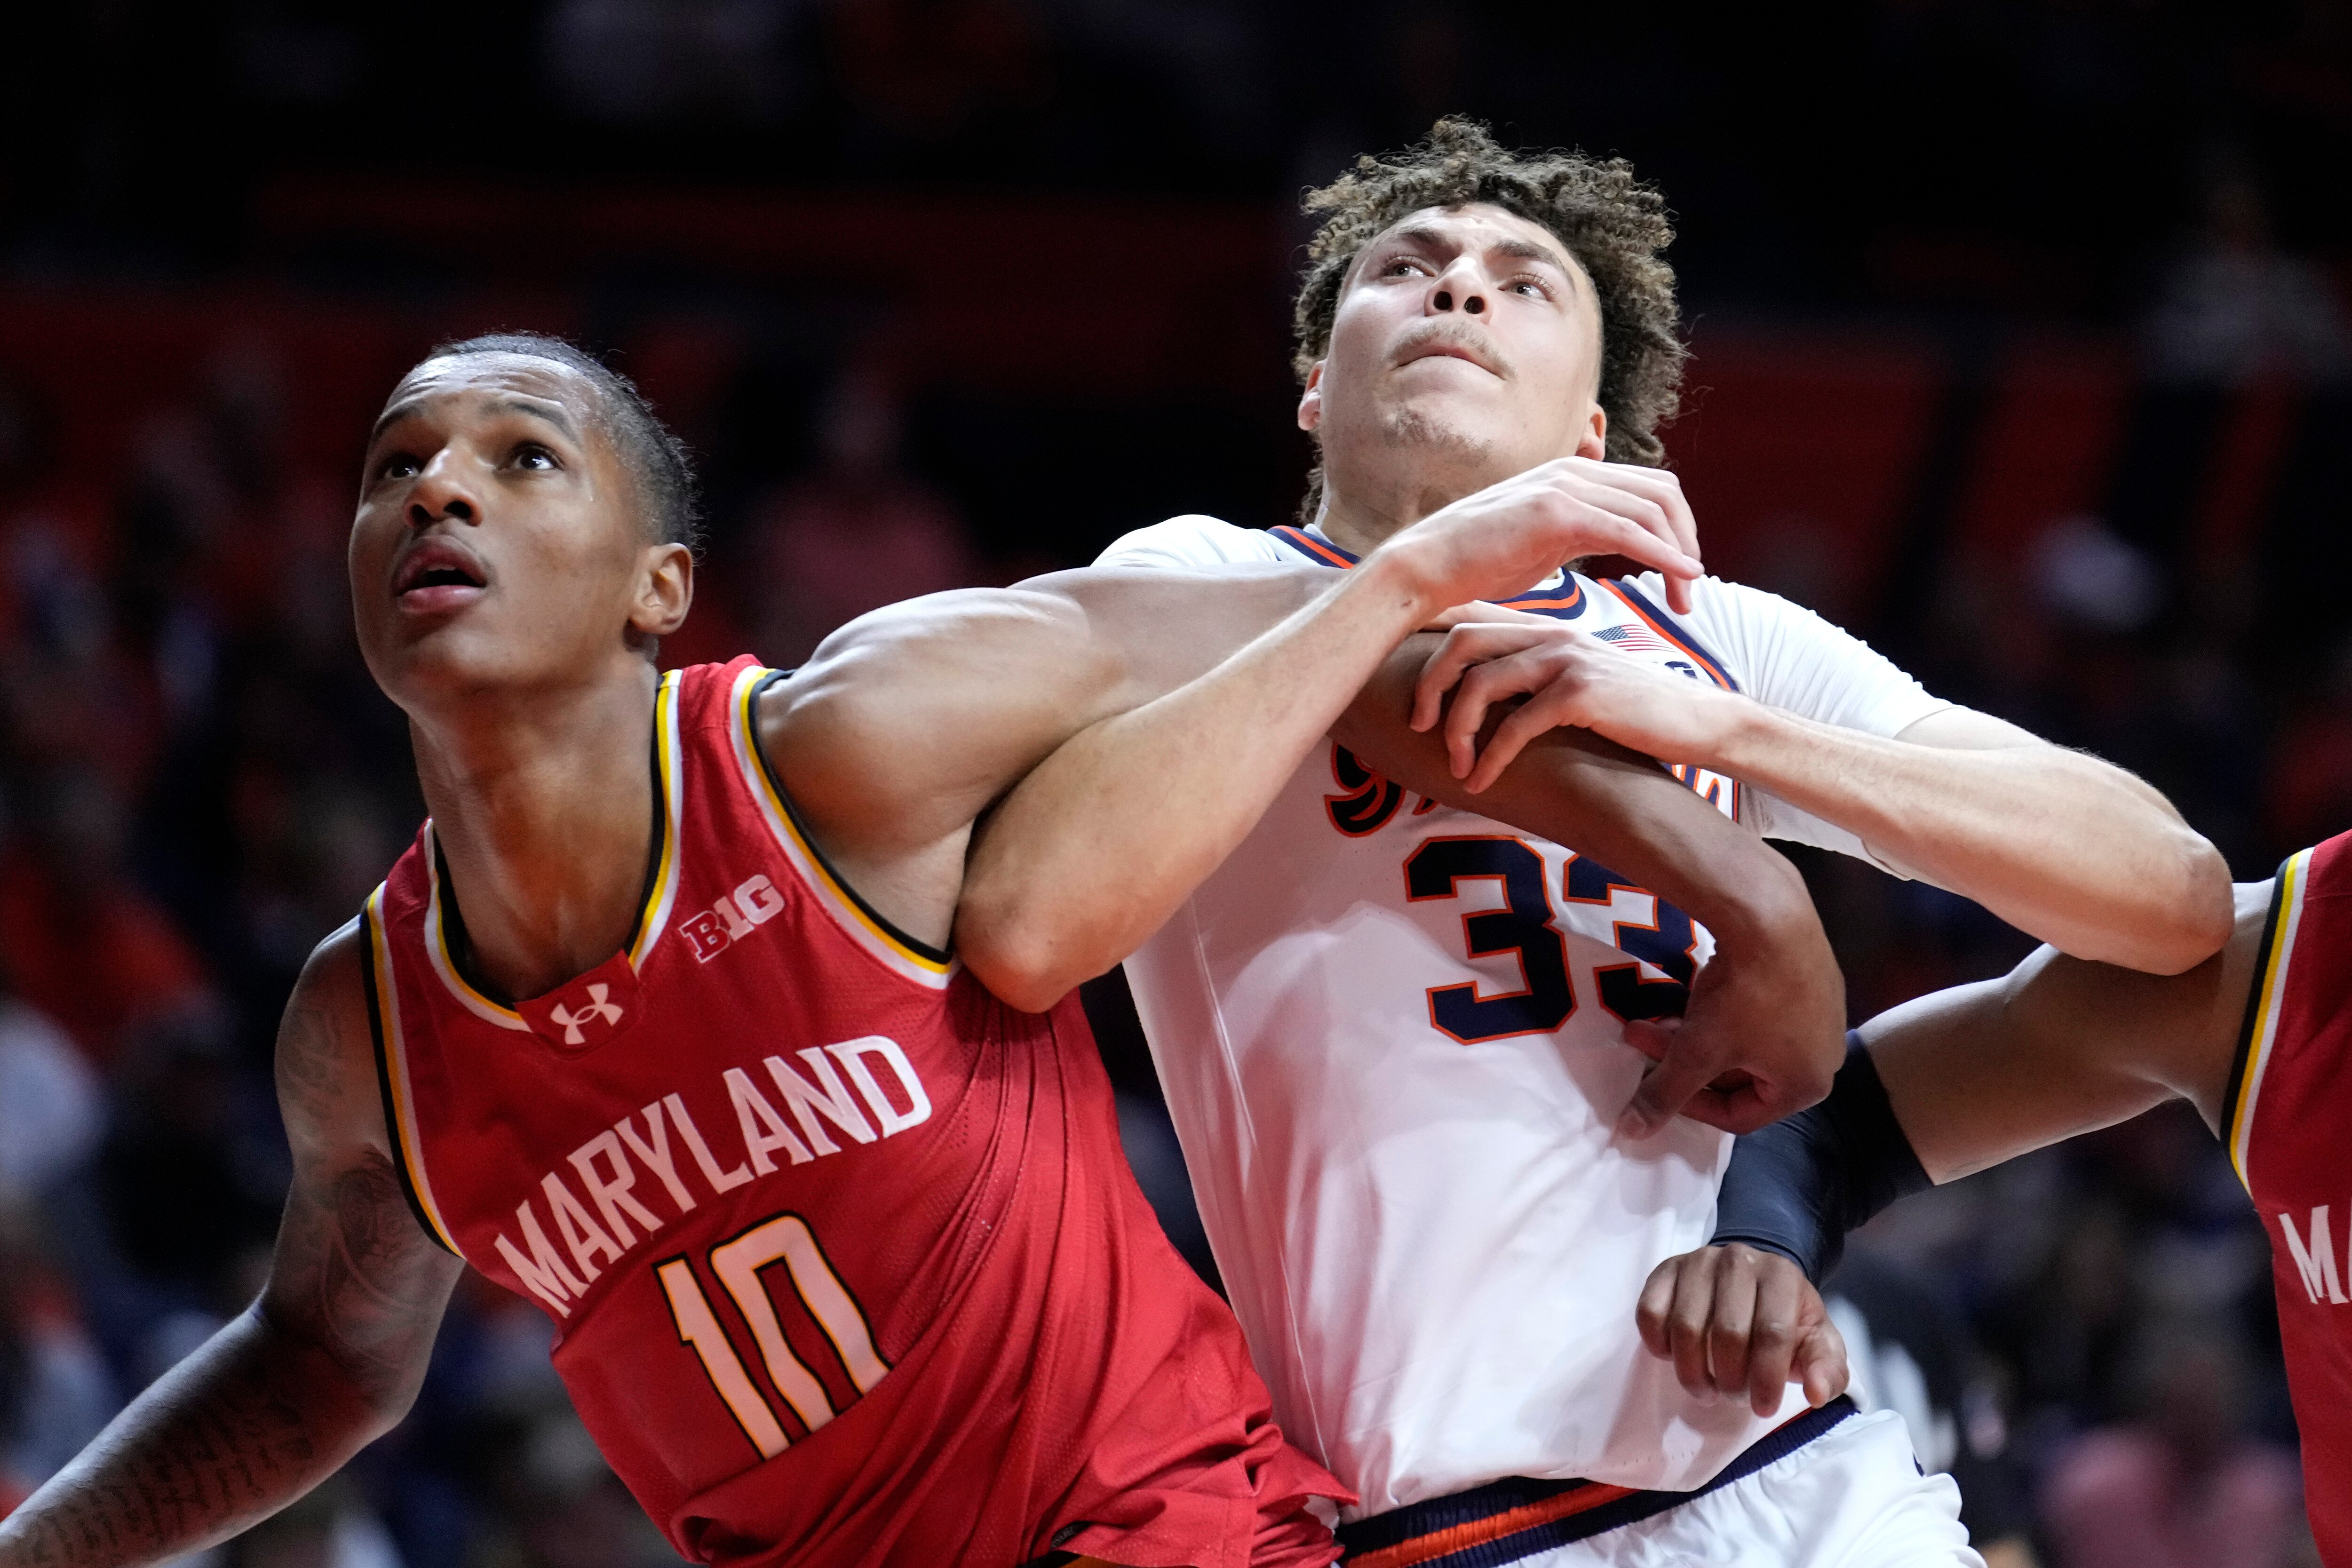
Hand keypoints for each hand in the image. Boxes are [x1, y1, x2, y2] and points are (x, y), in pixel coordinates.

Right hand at [1370, 457, 1702, 617]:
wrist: (1424, 567)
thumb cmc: (1475, 565)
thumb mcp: (1541, 542)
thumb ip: (1579, 534)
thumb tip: (1612, 542)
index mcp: (1571, 476)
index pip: (1649, 487)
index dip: (1677, 527)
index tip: (1681, 571)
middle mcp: (1572, 472)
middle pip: (1662, 493)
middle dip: (1687, 539)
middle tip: (1690, 587)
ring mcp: (1563, 487)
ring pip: (1652, 511)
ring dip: (1680, 555)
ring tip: (1685, 599)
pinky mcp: (1556, 513)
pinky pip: (1629, 531)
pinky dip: (1664, 556)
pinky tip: (1681, 579)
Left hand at [1412, 619, 1750, 791]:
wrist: (1695, 722)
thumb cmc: (1631, 712)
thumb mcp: (1576, 685)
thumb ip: (1535, 680)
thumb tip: (1486, 698)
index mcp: (1545, 629)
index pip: (1472, 619)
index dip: (1428, 638)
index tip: (1399, 673)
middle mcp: (1551, 634)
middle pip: (1463, 642)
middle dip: (1429, 685)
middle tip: (1419, 727)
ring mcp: (1566, 658)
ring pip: (1481, 683)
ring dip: (1458, 731)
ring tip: (1456, 768)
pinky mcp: (1581, 691)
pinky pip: (1516, 724)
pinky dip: (1491, 757)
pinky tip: (1482, 781)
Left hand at [1615, 936, 1841, 1136]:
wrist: (1772, 916)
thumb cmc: (1743, 999)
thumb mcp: (1697, 1051)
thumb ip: (1666, 1094)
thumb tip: (1631, 1133)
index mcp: (1805, 1087)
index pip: (1739, 1117)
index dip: (1688, 1106)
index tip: (1652, 1083)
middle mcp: (1825, 1057)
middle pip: (1739, 1076)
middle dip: (1684, 1061)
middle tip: (1641, 1039)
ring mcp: (1822, 1014)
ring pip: (1745, 1041)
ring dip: (1696, 1034)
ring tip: (1654, 1018)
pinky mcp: (1813, 978)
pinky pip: (1761, 1009)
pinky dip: (1722, 1009)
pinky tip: (1694, 992)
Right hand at [1636, 1242, 1849, 1416]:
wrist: (1752, 1282)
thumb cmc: (1786, 1320)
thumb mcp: (1818, 1344)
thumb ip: (1827, 1370)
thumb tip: (1816, 1394)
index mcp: (1782, 1276)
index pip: (1772, 1333)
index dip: (1766, 1378)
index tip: (1764, 1408)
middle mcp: (1738, 1260)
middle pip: (1727, 1333)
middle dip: (1730, 1380)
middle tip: (1734, 1396)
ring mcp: (1696, 1261)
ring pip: (1685, 1327)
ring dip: (1693, 1373)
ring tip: (1707, 1388)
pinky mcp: (1664, 1270)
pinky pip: (1649, 1313)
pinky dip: (1659, 1346)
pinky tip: (1675, 1358)